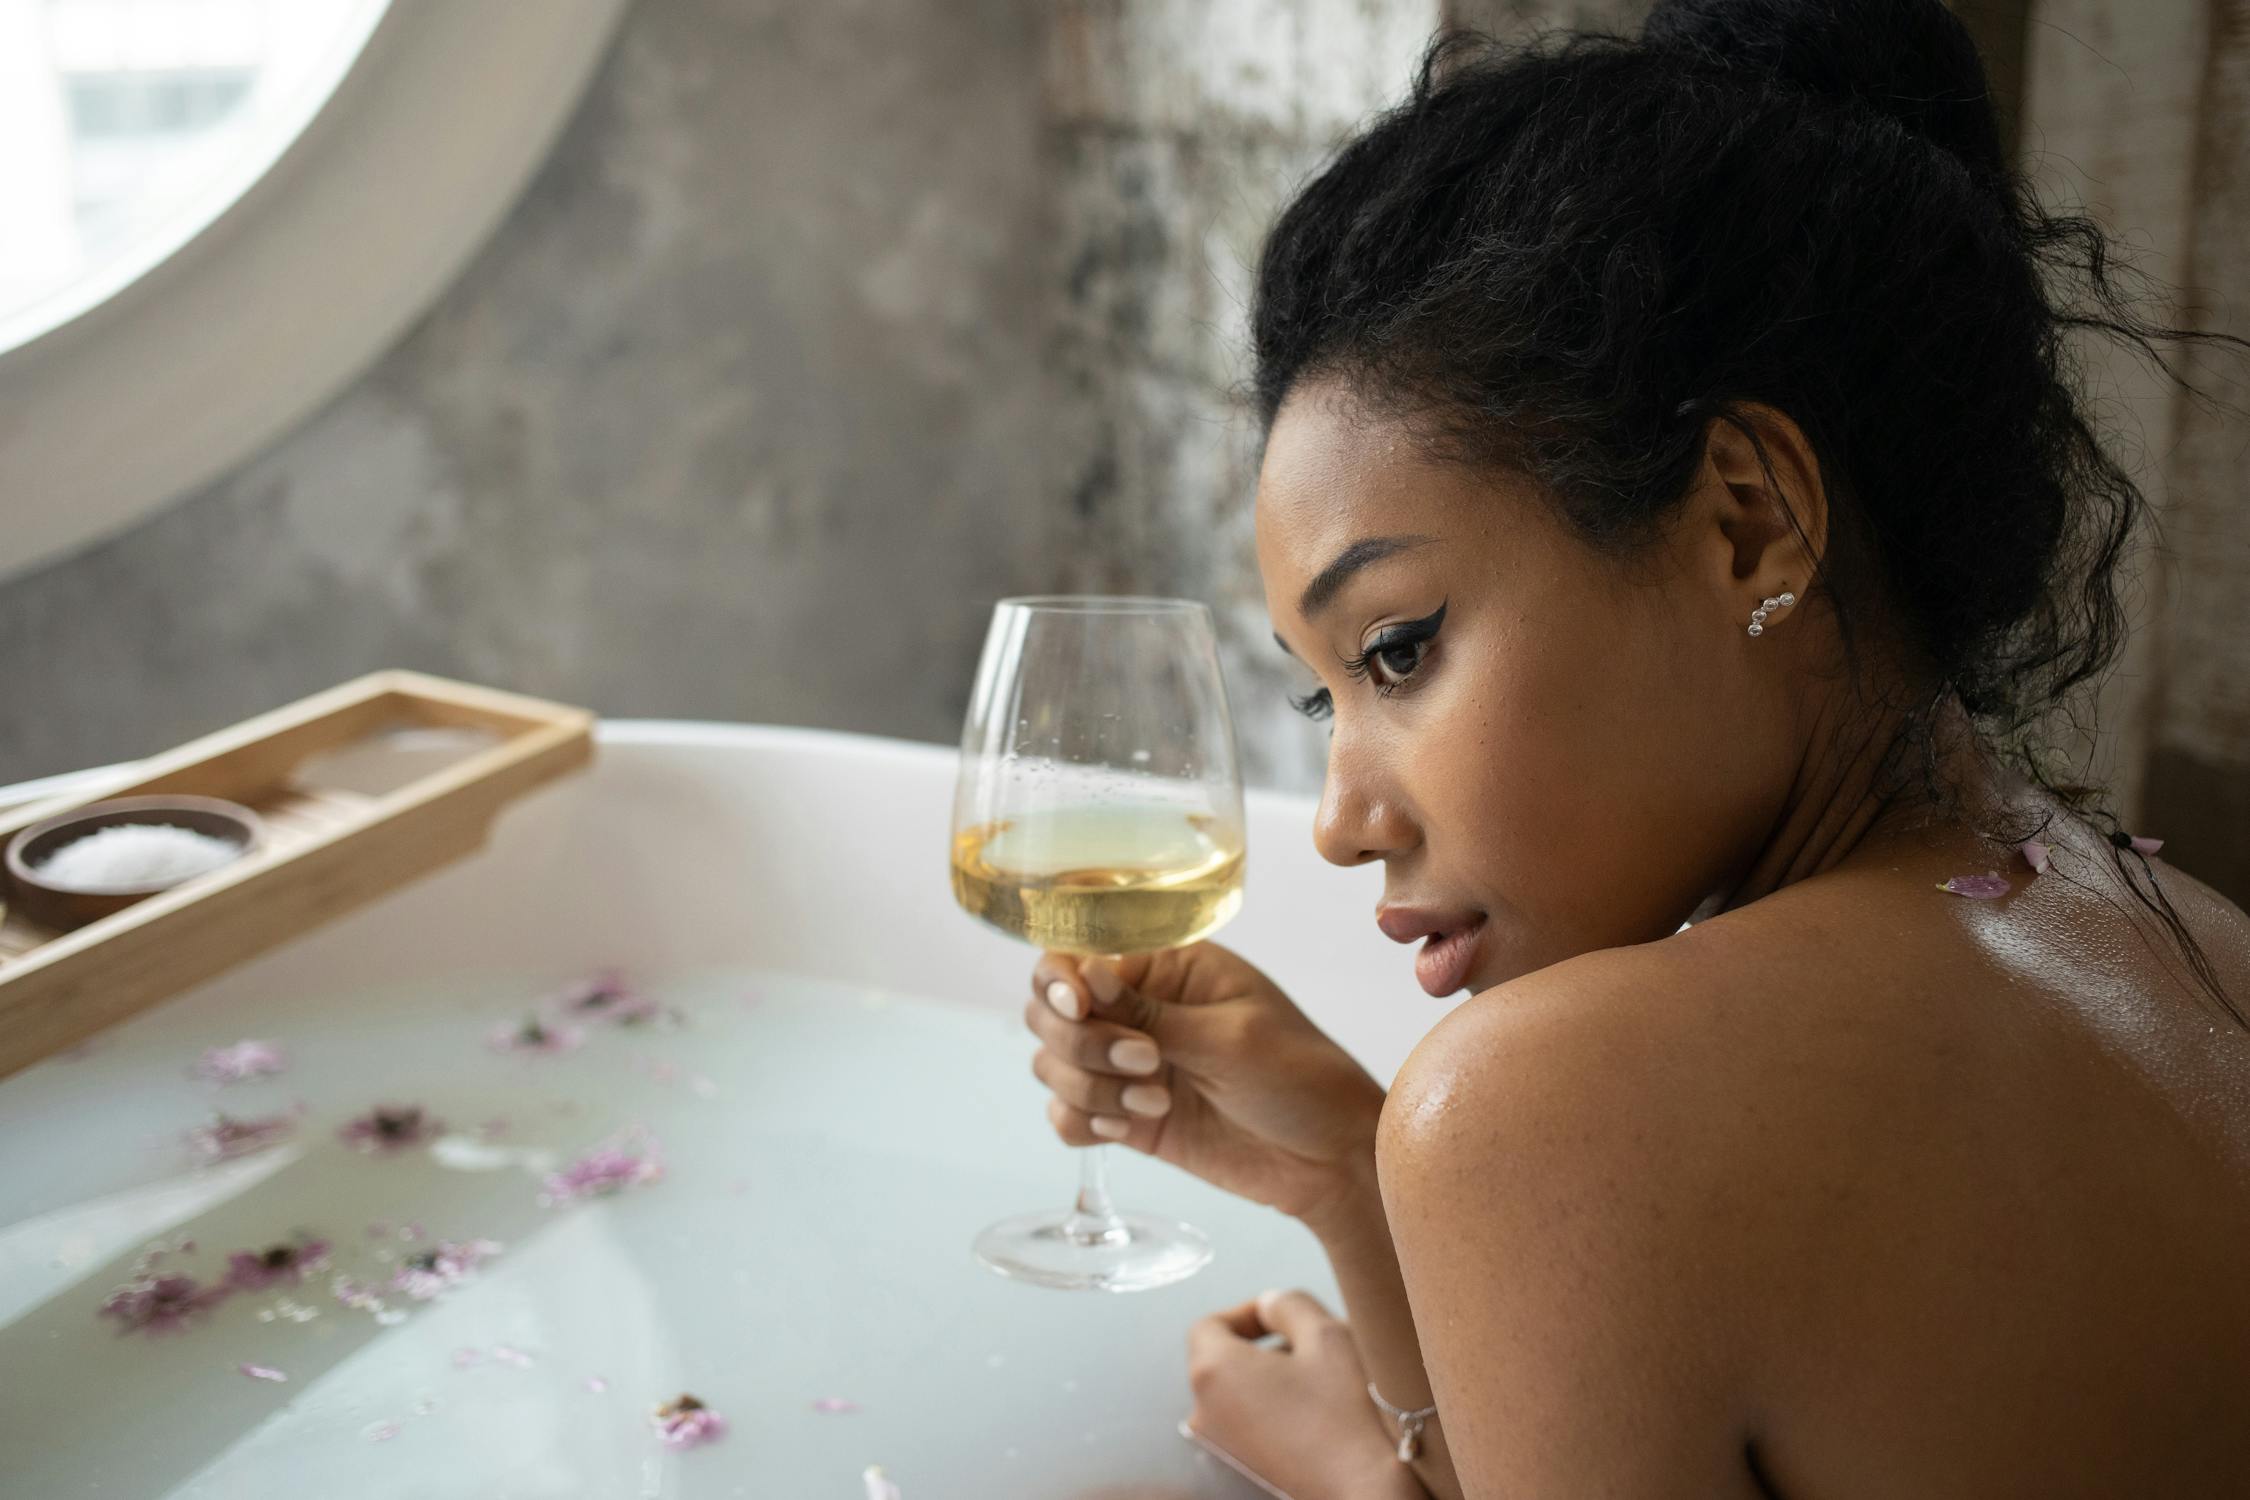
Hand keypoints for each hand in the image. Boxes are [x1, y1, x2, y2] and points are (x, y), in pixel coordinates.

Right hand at [1024, 941, 1384, 1224]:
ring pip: (1052, 1065)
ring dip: (1089, 1087)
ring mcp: (1126, 1066)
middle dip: (1082, 1044)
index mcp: (1165, 968)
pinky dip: (1083, 1122)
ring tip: (1154, 1102)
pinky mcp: (1126, 1117)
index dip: (1061, 981)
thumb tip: (1083, 972)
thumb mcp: (1231, 1039)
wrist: (1330, 1158)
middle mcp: (1136, 1011)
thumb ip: (1151, 1014)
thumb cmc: (1300, 1078)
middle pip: (1049, 1012)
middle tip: (1148, 1066)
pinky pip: (1067, 1116)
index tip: (1078, 1007)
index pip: (1077, 957)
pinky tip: (1132, 1127)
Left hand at [1184, 1289, 1426, 1499]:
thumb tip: (1270, 1305)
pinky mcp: (1241, 1466)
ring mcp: (1220, 1444)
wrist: (1362, 1488)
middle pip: (1223, 1358)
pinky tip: (1314, 1414)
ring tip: (1319, 1381)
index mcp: (1213, 1370)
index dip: (1247, 1313)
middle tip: (1311, 1348)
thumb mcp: (1325, 1335)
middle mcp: (1204, 1409)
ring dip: (1273, 1377)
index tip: (1284, 1318)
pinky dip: (1274, 1408)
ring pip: (1239, 1390)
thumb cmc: (1343, 1413)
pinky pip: (1248, 1421)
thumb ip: (1288, 1304)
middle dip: (1265, 1344)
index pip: (1210, 1324)